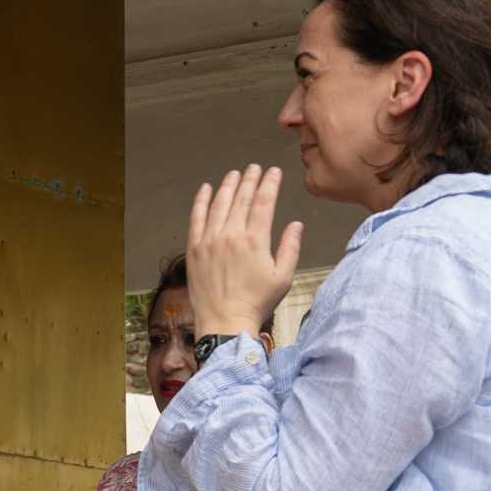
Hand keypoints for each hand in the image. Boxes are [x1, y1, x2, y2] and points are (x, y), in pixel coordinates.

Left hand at [183, 164, 300, 340]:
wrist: (225, 322)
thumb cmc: (257, 303)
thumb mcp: (282, 277)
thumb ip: (290, 248)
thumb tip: (296, 224)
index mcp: (255, 240)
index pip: (263, 202)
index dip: (269, 183)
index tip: (274, 172)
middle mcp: (231, 235)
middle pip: (241, 198)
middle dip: (249, 179)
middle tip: (254, 168)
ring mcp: (210, 240)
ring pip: (219, 203)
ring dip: (228, 185)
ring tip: (235, 174)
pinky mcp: (194, 249)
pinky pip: (196, 218)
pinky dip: (201, 201)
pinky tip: (206, 189)